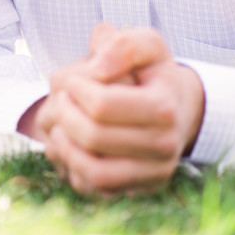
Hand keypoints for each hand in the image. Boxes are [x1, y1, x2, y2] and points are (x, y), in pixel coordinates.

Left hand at [36, 24, 204, 194]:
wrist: (174, 110)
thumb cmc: (151, 73)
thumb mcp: (146, 44)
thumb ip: (123, 44)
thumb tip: (97, 70)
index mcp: (164, 107)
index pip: (101, 105)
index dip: (75, 88)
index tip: (73, 79)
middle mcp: (165, 146)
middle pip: (93, 137)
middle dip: (64, 113)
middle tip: (61, 100)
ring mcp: (153, 173)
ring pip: (93, 171)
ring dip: (64, 146)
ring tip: (59, 125)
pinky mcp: (139, 190)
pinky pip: (95, 189)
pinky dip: (73, 167)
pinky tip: (70, 144)